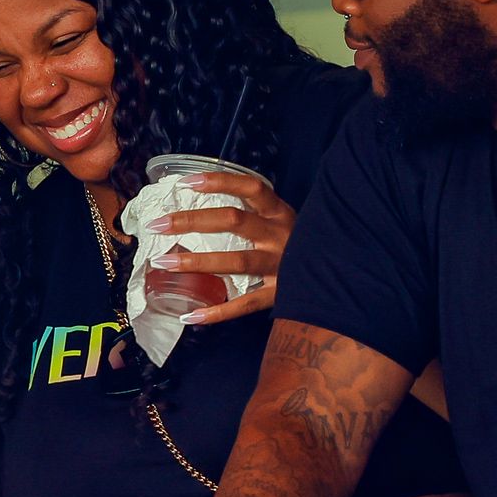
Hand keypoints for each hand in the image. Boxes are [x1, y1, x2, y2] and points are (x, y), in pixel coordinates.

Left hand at [143, 171, 295, 324]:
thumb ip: (253, 216)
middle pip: (234, 220)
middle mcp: (281, 235)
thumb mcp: (282, 223)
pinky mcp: (280, 295)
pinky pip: (244, 304)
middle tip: (158, 225)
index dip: (219, 181)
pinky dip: (216, 312)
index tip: (186, 182)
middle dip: (192, 221)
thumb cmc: (299, 246)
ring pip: (236, 261)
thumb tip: (201, 211)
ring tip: (163, 263)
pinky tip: (191, 315)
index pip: (250, 187)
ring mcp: (282, 266)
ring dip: (196, 262)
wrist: (338, 274)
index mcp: (280, 212)